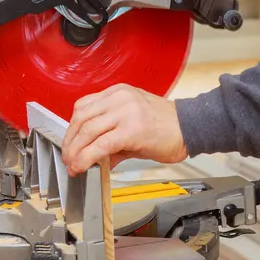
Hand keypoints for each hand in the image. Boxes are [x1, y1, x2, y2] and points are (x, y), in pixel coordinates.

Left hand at [62, 84, 187, 174]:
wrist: (191, 129)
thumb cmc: (167, 127)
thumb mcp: (133, 125)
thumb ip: (111, 138)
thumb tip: (94, 157)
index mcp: (119, 93)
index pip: (84, 107)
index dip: (72, 128)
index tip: (70, 144)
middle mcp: (120, 98)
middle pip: (81, 117)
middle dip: (70, 142)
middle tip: (68, 158)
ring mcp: (126, 112)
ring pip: (87, 130)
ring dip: (76, 151)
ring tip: (74, 165)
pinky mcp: (132, 130)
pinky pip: (101, 144)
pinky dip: (87, 157)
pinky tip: (83, 166)